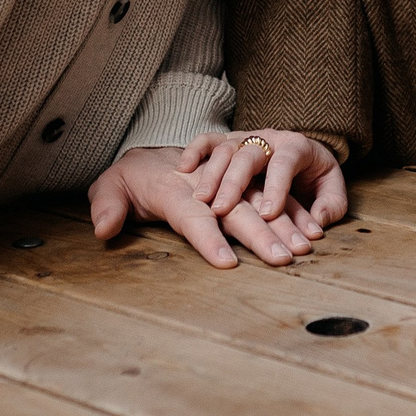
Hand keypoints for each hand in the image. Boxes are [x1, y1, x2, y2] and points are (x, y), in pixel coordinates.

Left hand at [87, 146, 311, 268]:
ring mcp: (228, 179)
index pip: (192, 217)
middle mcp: (206, 182)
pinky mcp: (243, 179)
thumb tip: (103, 229)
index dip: (208, 239)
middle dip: (262, 234)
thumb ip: (106, 206)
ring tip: (306, 247)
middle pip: (238, 209)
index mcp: (173, 188)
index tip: (226, 263)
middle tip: (284, 260)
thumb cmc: (131, 176)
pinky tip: (312, 228)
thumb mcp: (110, 186)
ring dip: (285, 222)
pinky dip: (293, 209)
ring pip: (261, 199)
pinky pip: (273, 192)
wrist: (152, 153)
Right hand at [184, 129, 345, 240]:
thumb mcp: (332, 188)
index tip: (268, 214)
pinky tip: (184, 167)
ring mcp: (246, 138)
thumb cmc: (315, 174)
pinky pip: (207, 139)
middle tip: (222, 210)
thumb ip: (331, 205)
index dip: (277, 187)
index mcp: (297, 146)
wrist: (302, 152)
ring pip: (225, 149)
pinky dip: (195, 149)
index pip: (285, 162)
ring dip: (212, 174)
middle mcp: (268, 139)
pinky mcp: (228, 141)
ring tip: (201, 200)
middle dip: (234, 182)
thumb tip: (318, 223)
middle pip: (248, 155)